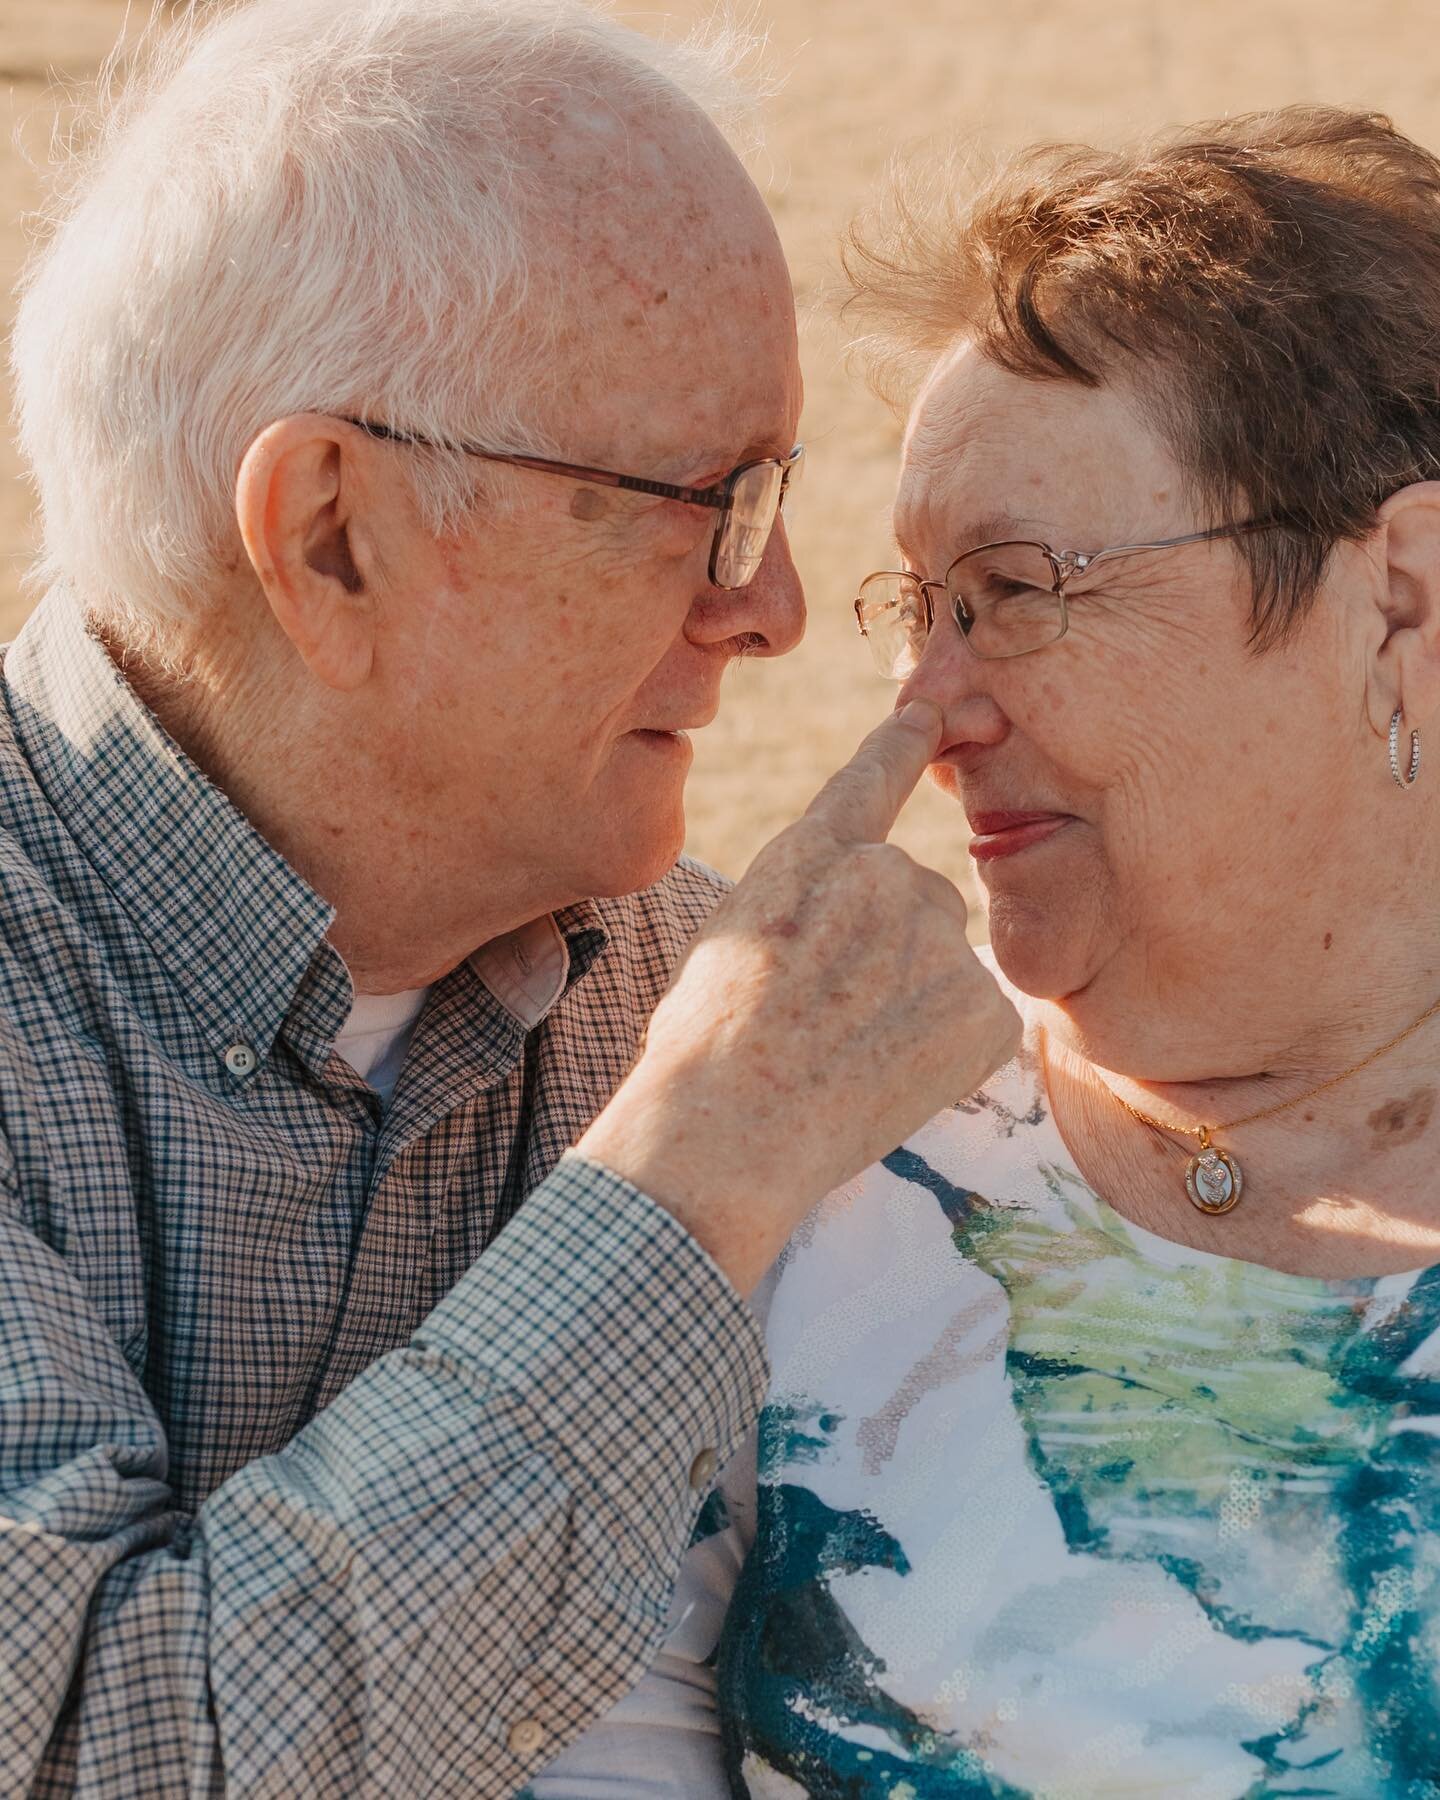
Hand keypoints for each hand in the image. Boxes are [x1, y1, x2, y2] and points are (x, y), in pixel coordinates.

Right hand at [577, 700, 1021, 1293]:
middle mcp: (884, 875)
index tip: (938, 708)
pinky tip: (885, 1083)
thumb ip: (802, 899)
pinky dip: (942, 1053)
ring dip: (910, 1001)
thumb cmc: (703, 1046)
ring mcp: (938, 939)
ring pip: (939, 959)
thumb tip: (839, 915)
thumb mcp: (731, 934)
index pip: (873, 773)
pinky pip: (973, 1020)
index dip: (909, 737)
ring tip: (846, 1058)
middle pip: (913, 893)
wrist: (727, 1131)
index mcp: (809, 852)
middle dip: (887, 946)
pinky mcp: (982, 1008)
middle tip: (827, 1018)